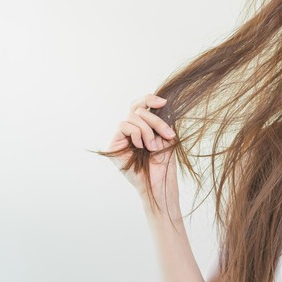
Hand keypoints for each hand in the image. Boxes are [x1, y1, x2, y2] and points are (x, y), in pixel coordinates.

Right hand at [106, 94, 178, 209]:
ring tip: (154, 147)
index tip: (164, 102)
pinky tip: (142, 147)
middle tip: (168, 135)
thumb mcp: (165, 135)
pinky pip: (124, 126)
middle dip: (155, 120)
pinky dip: (137, 134)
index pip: (140, 105)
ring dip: (147, 130)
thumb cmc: (164, 162)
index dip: (149, 99)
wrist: (160, 182)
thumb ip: (159, 118)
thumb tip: (158, 102)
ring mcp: (120, 137)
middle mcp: (129, 129)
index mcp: (142, 126)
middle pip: (137, 109)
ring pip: (132, 116)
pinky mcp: (113, 144)